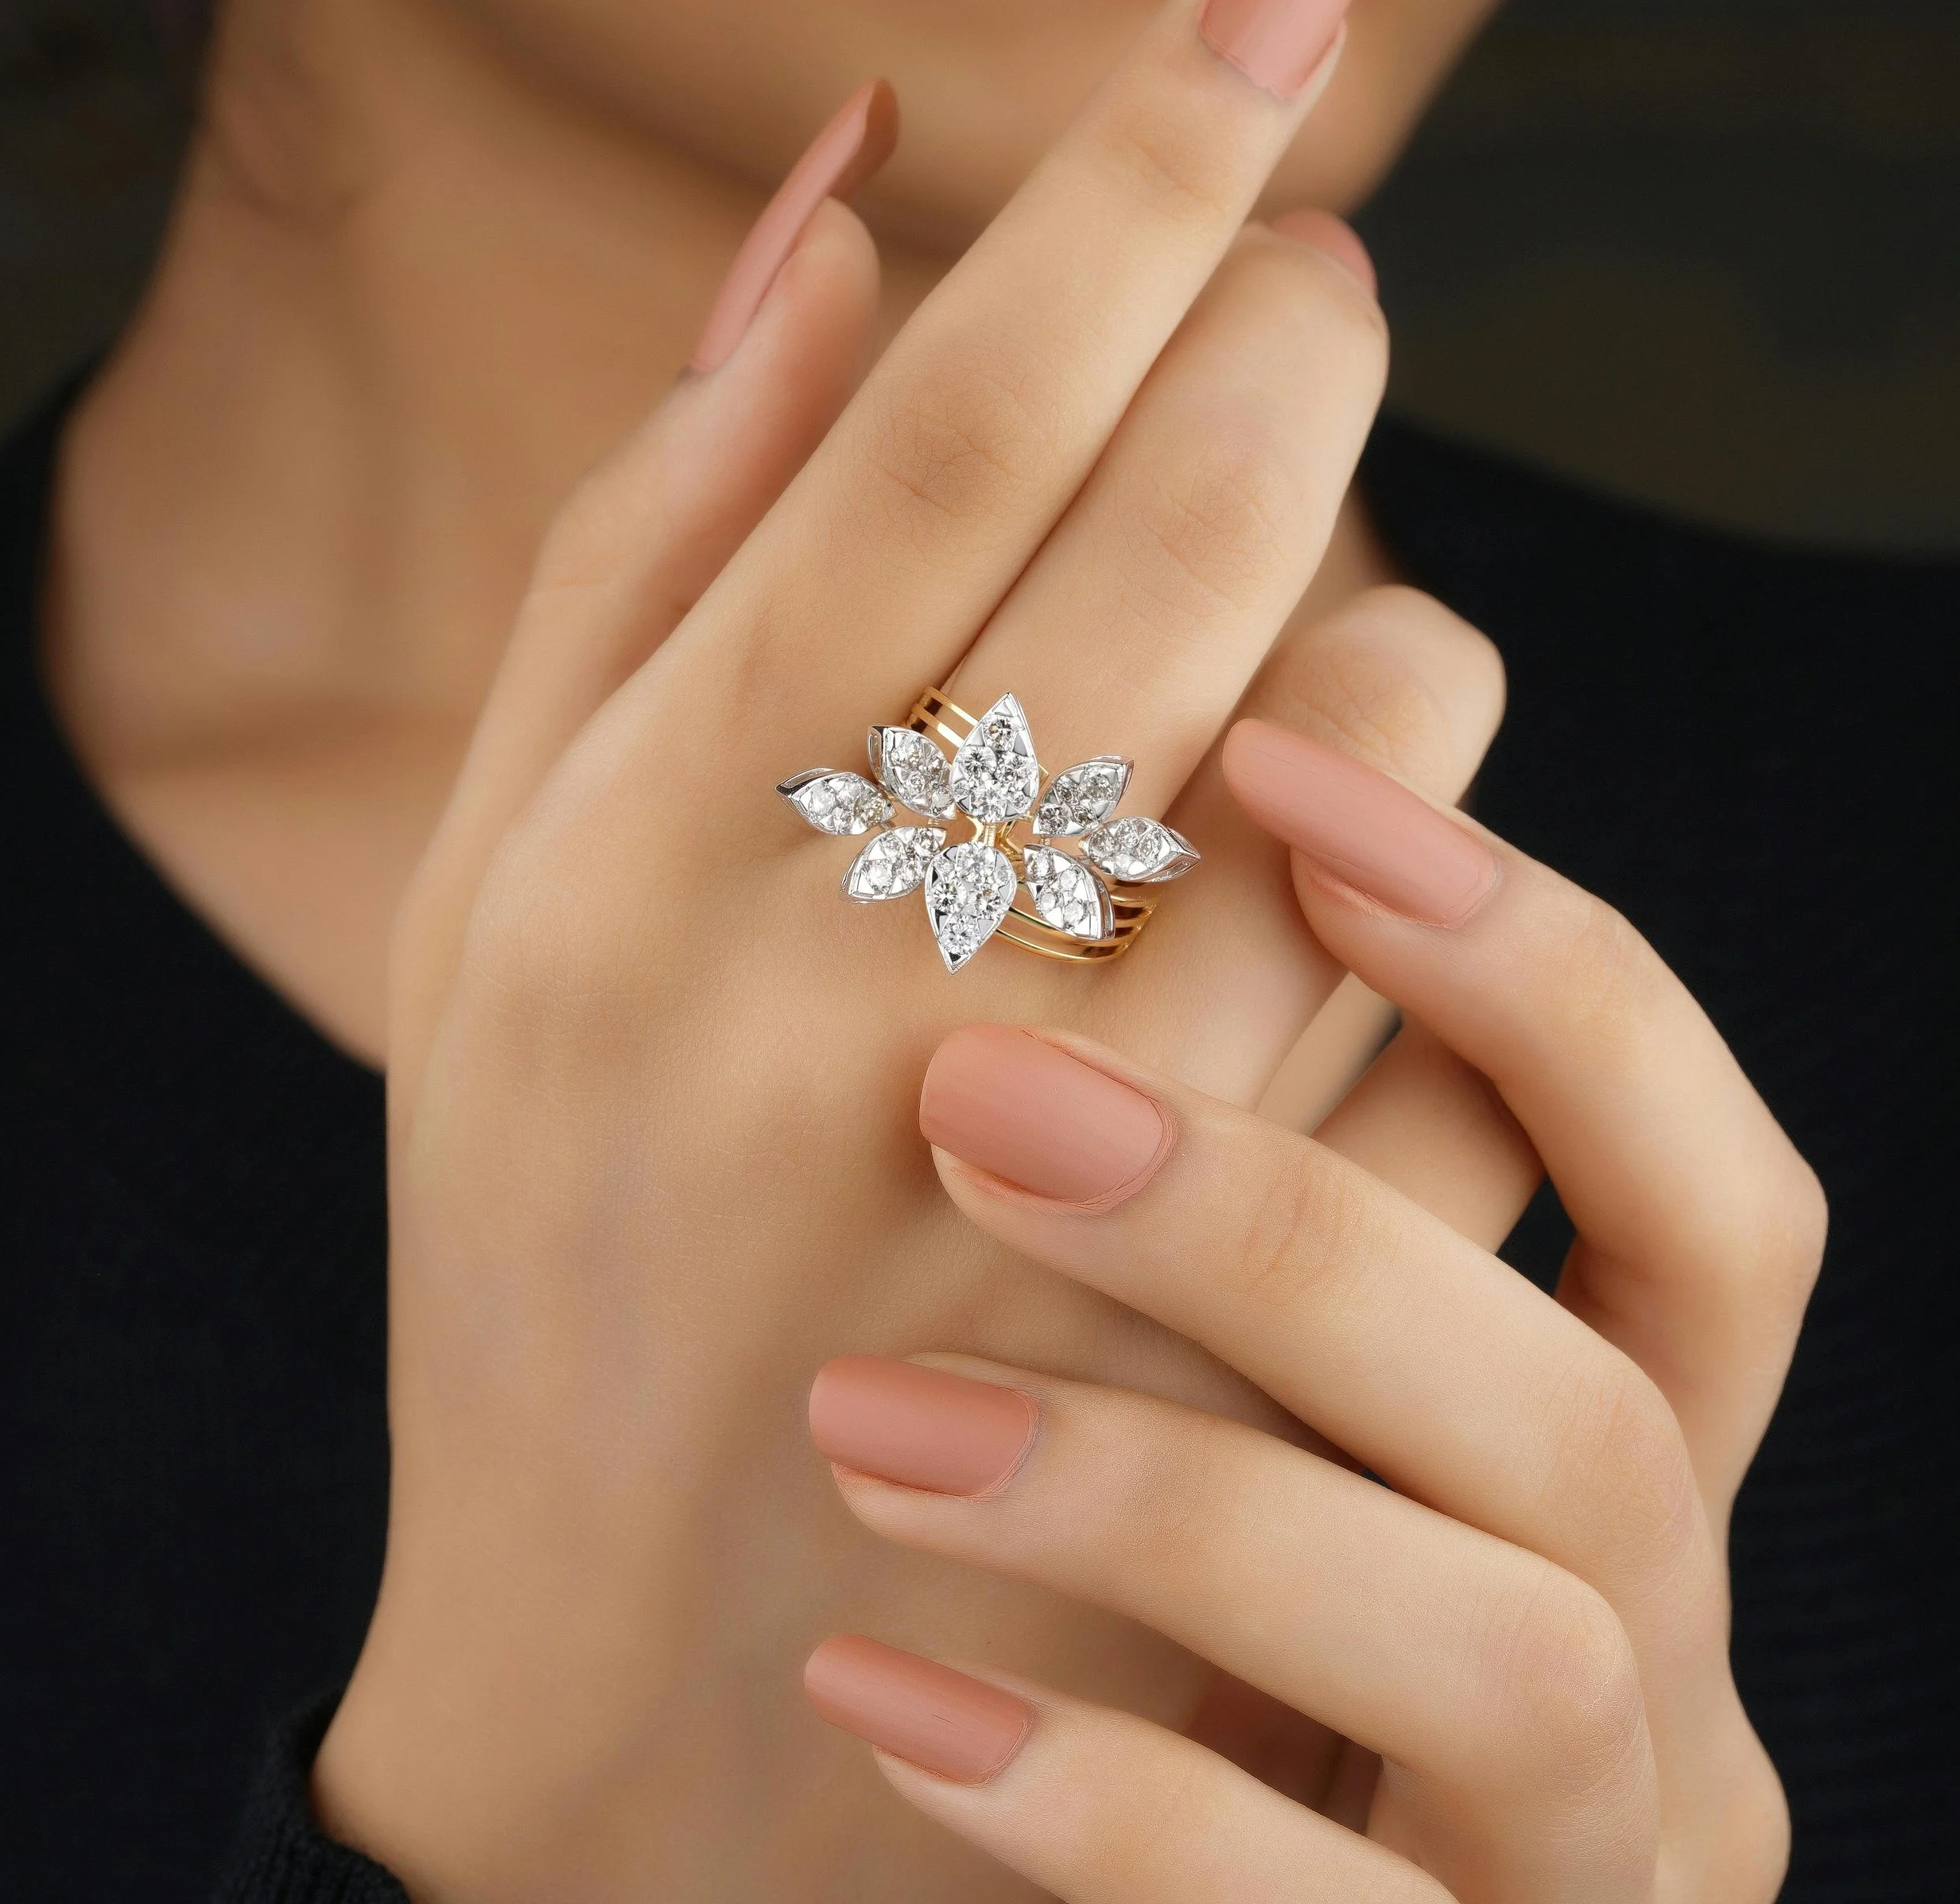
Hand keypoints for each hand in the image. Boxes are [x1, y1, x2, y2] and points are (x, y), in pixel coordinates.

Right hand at [313, 0, 1510, 1900]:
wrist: (647, 1651)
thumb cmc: (554, 1237)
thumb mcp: (500, 889)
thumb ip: (649, 530)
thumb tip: (828, 196)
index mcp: (640, 838)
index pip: (947, 406)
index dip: (1139, 161)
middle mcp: (848, 972)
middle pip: (1199, 518)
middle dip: (1304, 334)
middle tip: (1305, 282)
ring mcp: (1067, 1149)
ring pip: (1387, 731)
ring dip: (1381, 628)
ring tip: (1263, 681)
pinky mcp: (1237, 1300)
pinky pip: (1451, 975)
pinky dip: (1428, 880)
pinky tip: (1311, 920)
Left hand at [805, 725, 1823, 1902]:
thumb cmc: (1102, 1617)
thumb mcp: (1189, 1386)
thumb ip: (1223, 1179)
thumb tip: (1144, 835)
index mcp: (1604, 1471)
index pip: (1701, 1197)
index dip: (1540, 976)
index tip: (1283, 770)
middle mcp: (1644, 1662)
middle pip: (1588, 1407)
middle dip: (1294, 1227)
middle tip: (978, 1095)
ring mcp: (1567, 1872)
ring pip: (1510, 1647)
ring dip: (1176, 1494)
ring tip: (863, 1415)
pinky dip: (1108, 1796)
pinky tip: (882, 1681)